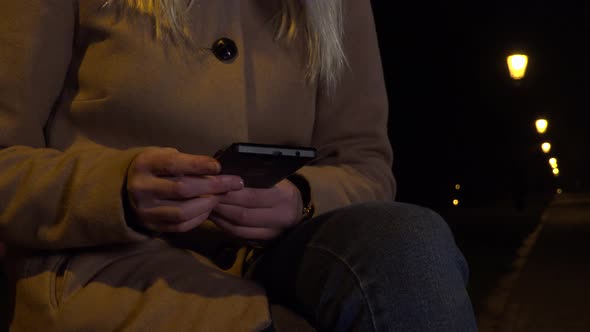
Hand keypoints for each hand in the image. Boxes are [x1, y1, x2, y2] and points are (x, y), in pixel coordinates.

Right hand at [126, 147, 243, 232]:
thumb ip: (187, 162)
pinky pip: (181, 225)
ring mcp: (145, 210)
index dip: (198, 165)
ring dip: (208, 204)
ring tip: (221, 197)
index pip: (173, 164)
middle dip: (213, 186)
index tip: (218, 167)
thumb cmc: (157, 169)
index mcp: (145, 164)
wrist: (126, 189)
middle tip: (235, 183)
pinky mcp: (152, 226)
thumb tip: (217, 171)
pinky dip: (199, 218)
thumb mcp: (165, 156)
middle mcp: (141, 188)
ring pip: (183, 211)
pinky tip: (209, 209)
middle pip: (183, 189)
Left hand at [209, 179, 302, 240]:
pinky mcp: (264, 241)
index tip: (214, 186)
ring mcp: (273, 232)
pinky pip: (239, 235)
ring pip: (239, 227)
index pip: (252, 196)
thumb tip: (225, 176)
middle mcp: (281, 216)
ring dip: (220, 217)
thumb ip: (254, 178)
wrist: (297, 209)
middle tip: (205, 197)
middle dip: (221, 206)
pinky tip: (215, 217)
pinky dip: (224, 226)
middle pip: (243, 214)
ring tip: (206, 206)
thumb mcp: (274, 179)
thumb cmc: (281, 187)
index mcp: (284, 196)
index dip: (230, 193)